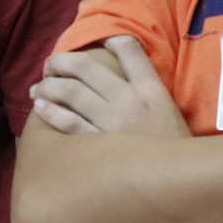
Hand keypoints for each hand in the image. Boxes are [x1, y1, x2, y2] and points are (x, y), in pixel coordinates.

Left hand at [28, 36, 187, 138]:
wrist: (183, 183)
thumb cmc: (176, 147)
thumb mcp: (170, 109)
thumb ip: (148, 87)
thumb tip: (121, 62)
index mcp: (151, 89)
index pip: (127, 49)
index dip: (107, 39)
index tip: (92, 44)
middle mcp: (130, 101)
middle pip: (85, 68)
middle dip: (62, 62)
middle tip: (51, 65)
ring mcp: (112, 123)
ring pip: (70, 92)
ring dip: (49, 85)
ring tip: (39, 87)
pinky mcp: (99, 146)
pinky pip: (68, 123)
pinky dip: (50, 112)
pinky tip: (40, 107)